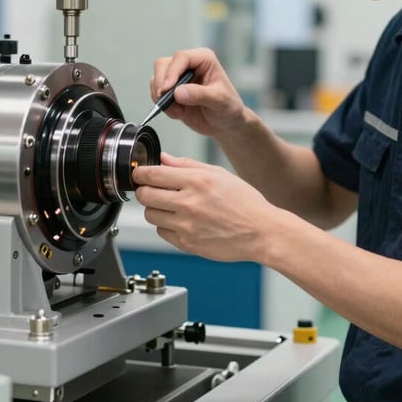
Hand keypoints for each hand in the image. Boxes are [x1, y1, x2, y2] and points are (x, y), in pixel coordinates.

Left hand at [133, 153, 276, 261]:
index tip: (140, 173)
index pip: (152, 175)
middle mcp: (189, 203)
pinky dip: (166, 225)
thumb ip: (186, 164)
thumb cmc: (244, 202)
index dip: (140, 173)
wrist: (261, 231)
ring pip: (150, 214)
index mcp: (197, 181)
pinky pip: (161, 232)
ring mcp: (186, 225)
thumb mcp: (218, 173)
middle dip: (144, 190)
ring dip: (155, 208)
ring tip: (170, 205)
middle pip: (144, 195)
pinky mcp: (186, 243)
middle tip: (152, 188)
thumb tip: (163, 159)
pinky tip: (181, 220)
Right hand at [148, 48, 245, 136]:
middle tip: (165, 99)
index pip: (181, 58)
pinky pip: (156, 94)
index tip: (167, 89)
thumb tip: (177, 92)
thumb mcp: (219, 101)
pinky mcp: (171, 91)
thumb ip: (199, 95)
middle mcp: (188, 65)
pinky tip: (178, 113)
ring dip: (162, 97)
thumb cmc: (228, 108)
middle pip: (163, 64)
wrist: (225, 124)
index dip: (172, 72)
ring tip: (179, 111)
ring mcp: (178, 78)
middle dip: (161, 83)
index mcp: (203, 59)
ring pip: (156, 79)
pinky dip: (163, 106)